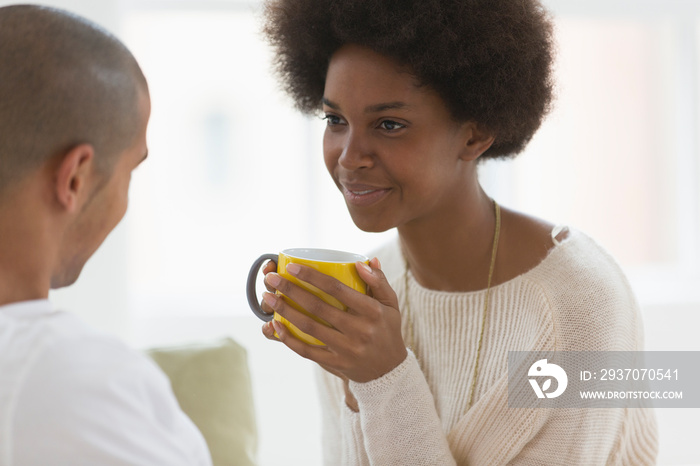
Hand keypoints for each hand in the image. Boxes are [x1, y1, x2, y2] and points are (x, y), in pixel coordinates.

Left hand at [260, 257, 407, 382]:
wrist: (389, 371)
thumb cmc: (387, 330)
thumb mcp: (390, 304)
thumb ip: (378, 281)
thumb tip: (361, 262)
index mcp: (372, 311)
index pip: (337, 289)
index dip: (312, 276)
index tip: (292, 267)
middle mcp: (359, 330)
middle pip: (318, 307)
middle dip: (290, 290)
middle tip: (272, 279)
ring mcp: (346, 349)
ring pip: (309, 328)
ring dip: (285, 311)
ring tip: (267, 298)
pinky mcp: (336, 363)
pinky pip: (307, 351)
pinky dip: (289, 339)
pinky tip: (276, 326)